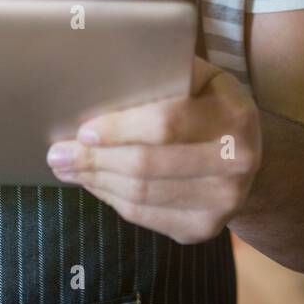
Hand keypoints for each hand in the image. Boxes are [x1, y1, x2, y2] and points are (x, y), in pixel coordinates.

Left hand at [46, 56, 261, 243]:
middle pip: (147, 166)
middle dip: (94, 159)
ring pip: (141, 195)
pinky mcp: (204, 229)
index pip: (166, 125)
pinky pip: (145, 216)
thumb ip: (163, 74)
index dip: (120, 129)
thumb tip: (101, 76)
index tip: (84, 130)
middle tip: (57, 154)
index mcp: (233, 115)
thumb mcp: (200, 77)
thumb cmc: (208, 103)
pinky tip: (94, 183)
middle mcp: (236, 163)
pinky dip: (111, 199)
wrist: (246, 153)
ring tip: (67, 168)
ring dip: (96, 181)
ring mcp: (222, 202)